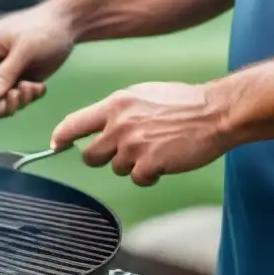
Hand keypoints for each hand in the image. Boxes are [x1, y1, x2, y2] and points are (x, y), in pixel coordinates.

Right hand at [0, 4, 75, 121]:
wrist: (68, 23)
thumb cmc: (44, 29)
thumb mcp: (26, 49)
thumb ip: (7, 72)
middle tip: (17, 99)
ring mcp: (2, 73)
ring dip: (17, 100)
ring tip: (33, 87)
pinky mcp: (17, 79)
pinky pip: (14, 99)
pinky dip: (27, 98)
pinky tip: (38, 87)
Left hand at [50, 82, 228, 185]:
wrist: (216, 112)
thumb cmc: (183, 103)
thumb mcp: (141, 95)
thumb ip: (117, 111)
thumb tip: (98, 125)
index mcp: (115, 105)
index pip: (74, 123)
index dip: (62, 137)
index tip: (57, 145)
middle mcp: (119, 125)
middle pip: (90, 156)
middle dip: (102, 158)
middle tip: (123, 152)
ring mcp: (133, 146)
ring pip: (116, 168)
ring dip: (132, 165)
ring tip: (155, 149)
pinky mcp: (150, 163)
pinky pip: (138, 179)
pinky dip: (150, 175)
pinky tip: (165, 160)